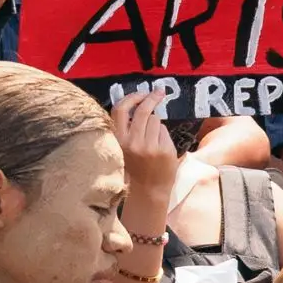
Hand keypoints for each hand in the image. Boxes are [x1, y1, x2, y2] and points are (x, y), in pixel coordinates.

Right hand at [110, 90, 177, 212]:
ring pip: (156, 120)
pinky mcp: (163, 150)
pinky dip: (164, 136)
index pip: (120, 110)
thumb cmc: (135, 167)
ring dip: (157, 125)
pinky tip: (161, 147)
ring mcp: (148, 146)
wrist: (148, 190)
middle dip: (152, 99)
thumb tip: (138, 105)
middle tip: (159, 93)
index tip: (141, 94)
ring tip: (154, 138)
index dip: (131, 98)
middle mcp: (131, 142)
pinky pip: (165, 132)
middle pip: (143, 111)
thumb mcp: (123, 147)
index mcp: (117, 140)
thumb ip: (126, 129)